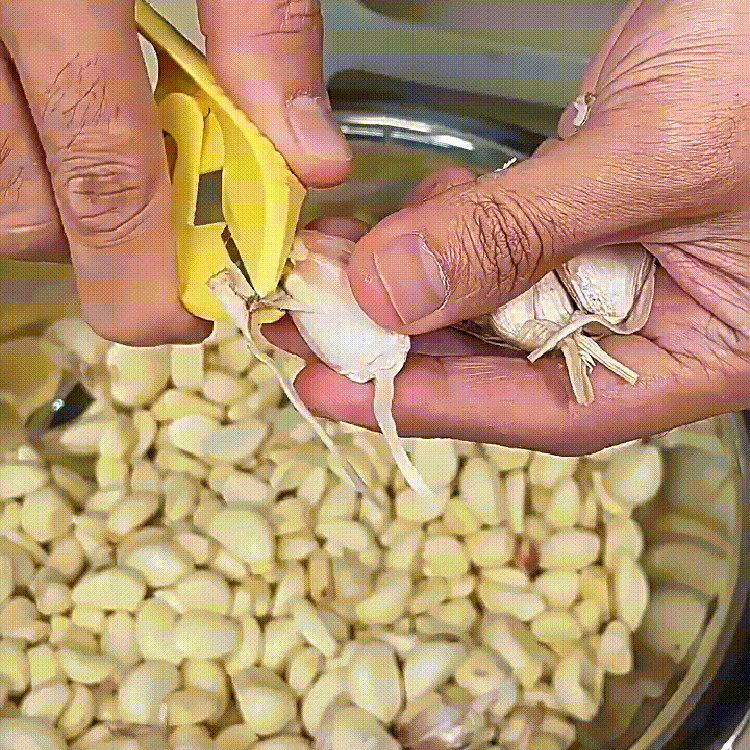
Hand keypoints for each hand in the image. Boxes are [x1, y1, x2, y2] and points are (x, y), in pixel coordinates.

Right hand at [0, 0, 349, 344]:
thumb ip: (265, 32)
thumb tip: (309, 154)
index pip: (107, 184)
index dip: (149, 281)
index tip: (190, 313)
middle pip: (32, 214)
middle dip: (109, 256)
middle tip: (165, 242)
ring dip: (67, 212)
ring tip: (124, 166)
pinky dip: (38, 164)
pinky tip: (78, 127)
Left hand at [264, 0, 749, 453]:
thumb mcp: (656, 155)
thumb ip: (524, 234)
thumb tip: (396, 295)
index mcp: (704, 345)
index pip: (548, 406)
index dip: (433, 405)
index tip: (336, 392)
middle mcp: (659, 319)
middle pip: (508, 361)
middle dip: (403, 343)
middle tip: (312, 328)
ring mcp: (624, 266)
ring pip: (497, 302)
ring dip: (414, 286)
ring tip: (337, 269)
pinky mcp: (596, 211)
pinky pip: (506, 244)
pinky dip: (449, 235)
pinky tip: (408, 224)